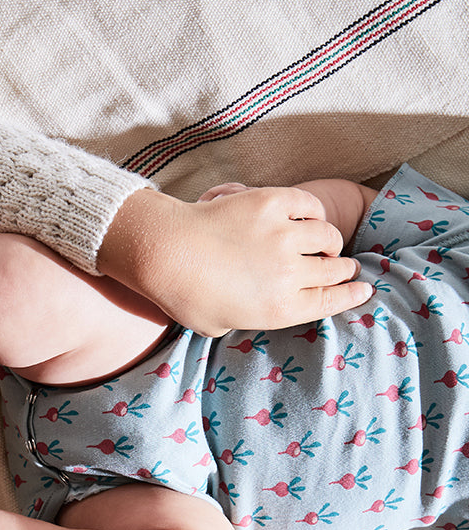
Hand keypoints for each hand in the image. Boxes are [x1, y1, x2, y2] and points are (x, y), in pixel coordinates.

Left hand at [97, 186, 371, 336]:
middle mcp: (289, 275)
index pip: (331, 302)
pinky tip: (309, 216)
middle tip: (343, 265)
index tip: (364, 288)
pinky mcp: (272, 203)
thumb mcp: (219, 325)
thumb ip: (246, 318)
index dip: (352, 295)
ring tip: (326, 242)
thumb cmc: (183, 296)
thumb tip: (254, 306)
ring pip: (328, 236)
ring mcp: (283, 237)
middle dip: (344, 269)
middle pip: (335, 270)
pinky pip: (309, 205)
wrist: (165, 253)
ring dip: (330, 241)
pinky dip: (313, 211)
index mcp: (279, 310)